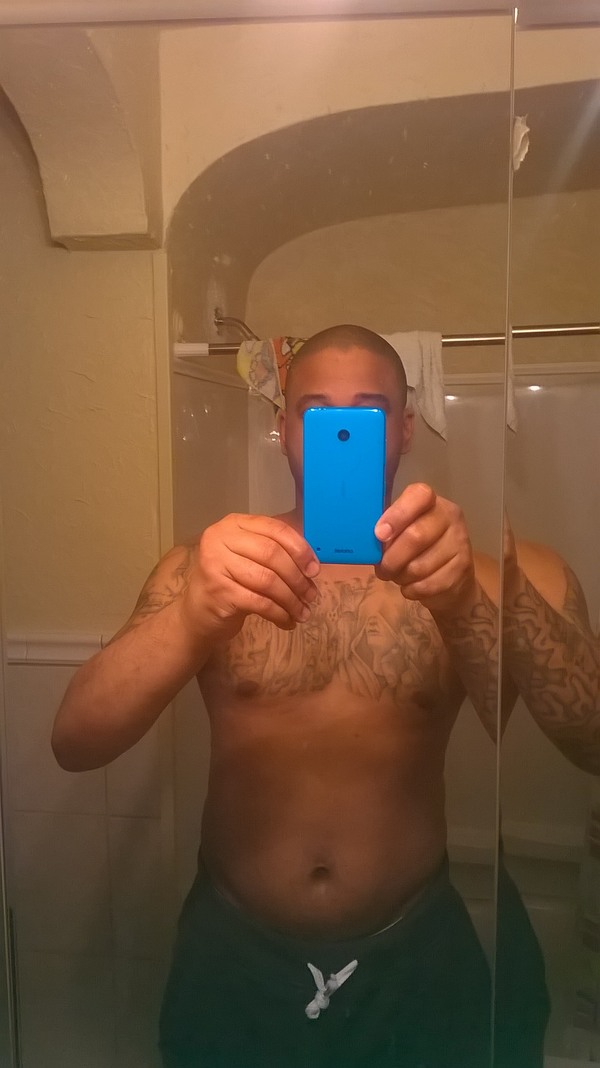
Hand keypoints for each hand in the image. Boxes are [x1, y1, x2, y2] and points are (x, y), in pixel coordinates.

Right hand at [182, 514, 319, 641]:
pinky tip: (287, 622)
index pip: (274, 529)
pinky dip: (279, 614)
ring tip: (303, 612)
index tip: (314, 570)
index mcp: (234, 524)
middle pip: (272, 554)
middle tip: (312, 595)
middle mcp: (220, 538)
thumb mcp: (250, 558)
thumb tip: (312, 563)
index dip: (300, 549)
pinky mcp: (218, 591)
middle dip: (297, 577)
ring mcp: (216, 564)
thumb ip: (276, 552)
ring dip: (291, 599)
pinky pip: (260, 602)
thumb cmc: (231, 581)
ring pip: (268, 580)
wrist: (199, 611)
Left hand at [374, 483, 474, 614]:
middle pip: (416, 536)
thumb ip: (388, 531)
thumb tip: (370, 543)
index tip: (379, 534)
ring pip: (419, 566)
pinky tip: (411, 587)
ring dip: (400, 577)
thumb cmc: (417, 550)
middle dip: (392, 558)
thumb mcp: (402, 533)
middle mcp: (450, 516)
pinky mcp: (462, 569)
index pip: (419, 495)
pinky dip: (411, 590)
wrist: (452, 579)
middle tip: (383, 569)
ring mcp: (460, 542)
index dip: (397, 515)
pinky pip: (427, 584)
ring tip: (398, 576)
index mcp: (432, 502)